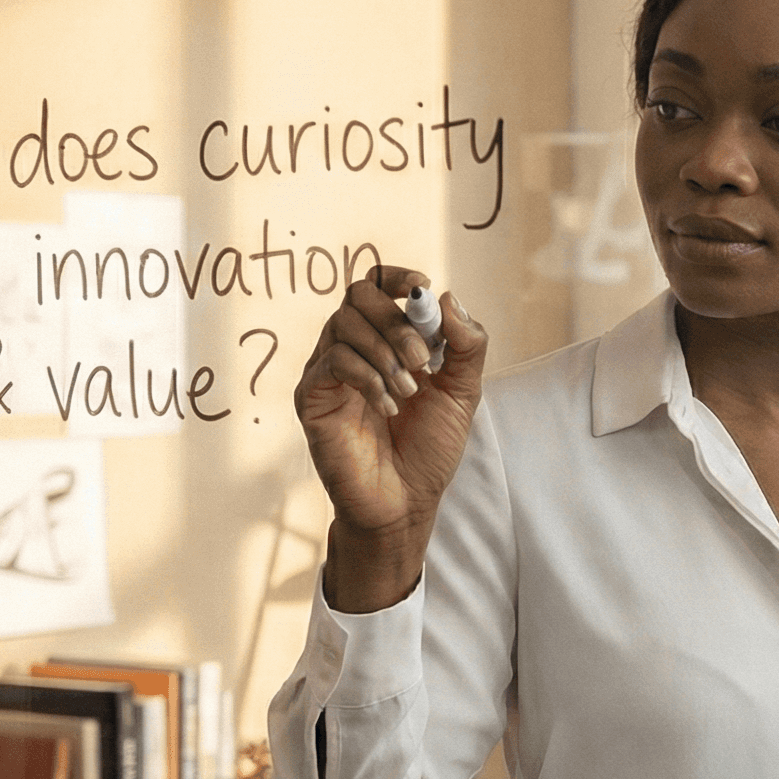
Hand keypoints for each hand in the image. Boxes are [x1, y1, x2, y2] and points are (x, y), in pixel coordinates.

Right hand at [293, 265, 489, 610]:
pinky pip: (332, 362)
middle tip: (424, 361)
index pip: (377, 285)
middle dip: (396, 322)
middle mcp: (352, 347)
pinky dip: (367, 377)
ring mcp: (328, 370)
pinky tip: (388, 406)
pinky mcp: (312, 396)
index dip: (396, 276)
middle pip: (358, 295)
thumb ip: (466, 345)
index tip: (420, 289)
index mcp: (386, 339)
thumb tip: (448, 297)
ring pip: (343, 324)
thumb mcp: (462, 392)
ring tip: (409, 392)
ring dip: (385, 353)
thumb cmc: (428, 448)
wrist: (404, 502)